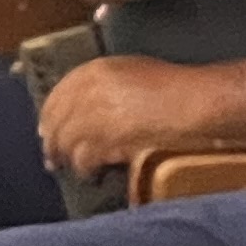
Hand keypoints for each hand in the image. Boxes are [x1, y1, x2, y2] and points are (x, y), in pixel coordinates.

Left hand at [36, 54, 245, 178]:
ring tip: (81, 170)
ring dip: (69, 159)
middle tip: (55, 160)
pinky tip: (96, 175)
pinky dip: (87, 171)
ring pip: (63, 145)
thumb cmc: (176, 87)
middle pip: (54, 122)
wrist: (196, 104)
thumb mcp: (135, 73)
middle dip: (53, 143)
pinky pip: (82, 162)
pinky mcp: (100, 142)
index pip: (57, 95)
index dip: (51, 117)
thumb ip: (105, 86)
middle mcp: (86, 90)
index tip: (48, 132)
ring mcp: (90, 116)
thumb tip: (83, 110)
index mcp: (94, 70)